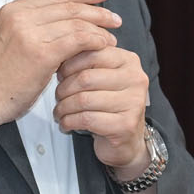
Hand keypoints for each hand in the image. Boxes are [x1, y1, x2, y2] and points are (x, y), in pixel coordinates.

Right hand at [0, 0, 120, 136]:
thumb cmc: (1, 76)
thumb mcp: (15, 40)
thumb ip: (38, 26)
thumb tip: (71, 21)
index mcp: (13, 10)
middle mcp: (20, 16)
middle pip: (69, 6)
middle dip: (97, 10)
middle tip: (114, 17)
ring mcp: (29, 33)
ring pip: (76, 22)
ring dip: (99, 28)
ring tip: (111, 36)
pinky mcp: (40, 52)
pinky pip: (77, 39)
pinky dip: (95, 40)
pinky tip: (103, 45)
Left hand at [53, 45, 149, 175]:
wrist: (127, 140)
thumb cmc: (110, 106)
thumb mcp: (102, 77)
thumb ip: (88, 63)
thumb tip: (61, 54)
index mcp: (129, 61)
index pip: (92, 54)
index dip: (69, 65)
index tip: (61, 75)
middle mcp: (135, 79)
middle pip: (85, 78)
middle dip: (64, 89)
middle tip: (58, 97)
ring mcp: (133, 102)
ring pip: (83, 100)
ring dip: (63, 107)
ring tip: (59, 112)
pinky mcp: (125, 125)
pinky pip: (86, 119)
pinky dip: (69, 122)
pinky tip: (66, 123)